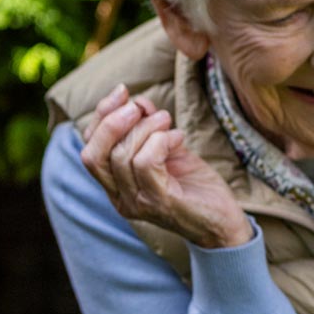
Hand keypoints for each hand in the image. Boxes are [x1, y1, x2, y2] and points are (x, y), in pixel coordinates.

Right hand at [80, 84, 251, 247]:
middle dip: (113, 121)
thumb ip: (149, 129)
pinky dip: (160, 141)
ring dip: (145, 128)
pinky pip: (146, 162)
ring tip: (168, 120)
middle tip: (140, 106)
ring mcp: (138, 202)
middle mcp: (120, 198)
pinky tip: (179, 137)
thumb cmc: (196, 187)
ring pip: (121, 156)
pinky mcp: (160, 202)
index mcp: (115, 186)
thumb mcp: (168, 151)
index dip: (101, 116)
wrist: (224, 222)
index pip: (89, 149)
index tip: (123, 92)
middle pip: (93, 154)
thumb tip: (136, 101)